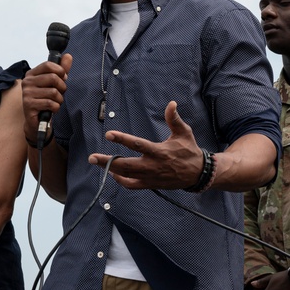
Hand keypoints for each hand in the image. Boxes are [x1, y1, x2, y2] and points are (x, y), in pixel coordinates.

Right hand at [21, 54, 72, 143]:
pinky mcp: (29, 105)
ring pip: (53, 92)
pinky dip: (55, 108)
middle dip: (62, 87)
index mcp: (32, 74)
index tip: (63, 78)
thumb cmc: (46, 99)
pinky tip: (51, 109)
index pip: (48, 65)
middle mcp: (27, 82)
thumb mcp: (55, 83)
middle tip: (59, 94)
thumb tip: (68, 56)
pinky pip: (50, 103)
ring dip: (59, 99)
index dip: (60, 71)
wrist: (37, 121)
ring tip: (54, 102)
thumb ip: (62, 69)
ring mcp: (26, 93)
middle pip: (53, 78)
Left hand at [88, 101, 203, 189]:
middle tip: (92, 157)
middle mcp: (153, 166)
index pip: (137, 144)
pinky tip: (113, 173)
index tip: (109, 134)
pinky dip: (120, 180)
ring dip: (110, 169)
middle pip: (126, 165)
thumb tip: (171, 103)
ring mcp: (150, 177)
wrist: (197, 173)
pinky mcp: (150, 184)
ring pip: (126, 175)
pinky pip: (132, 185)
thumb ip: (174, 119)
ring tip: (96, 163)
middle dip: (107, 161)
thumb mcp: (184, 132)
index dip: (122, 139)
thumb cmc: (189, 150)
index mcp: (159, 151)